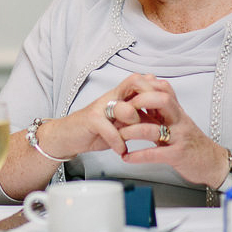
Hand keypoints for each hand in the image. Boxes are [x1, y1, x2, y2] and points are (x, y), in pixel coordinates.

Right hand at [43, 73, 169, 158]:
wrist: (67, 136)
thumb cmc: (95, 130)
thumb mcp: (119, 123)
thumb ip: (136, 117)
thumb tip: (159, 117)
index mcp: (120, 95)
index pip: (142, 80)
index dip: (156, 90)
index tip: (165, 107)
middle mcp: (111, 96)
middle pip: (135, 81)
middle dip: (149, 99)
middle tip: (154, 118)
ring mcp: (100, 106)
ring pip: (126, 107)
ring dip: (133, 124)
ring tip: (132, 137)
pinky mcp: (91, 119)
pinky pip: (109, 128)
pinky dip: (117, 142)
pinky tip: (120, 151)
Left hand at [115, 77, 228, 187]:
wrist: (213, 163)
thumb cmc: (191, 142)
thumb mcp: (174, 123)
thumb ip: (156, 112)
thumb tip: (134, 101)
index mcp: (176, 111)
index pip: (163, 88)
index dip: (144, 87)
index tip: (127, 93)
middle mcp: (179, 120)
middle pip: (162, 100)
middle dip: (139, 101)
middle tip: (122, 110)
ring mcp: (179, 137)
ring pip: (153, 128)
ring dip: (131, 131)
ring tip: (118, 136)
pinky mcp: (178, 155)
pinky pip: (155, 153)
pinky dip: (138, 155)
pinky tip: (126, 157)